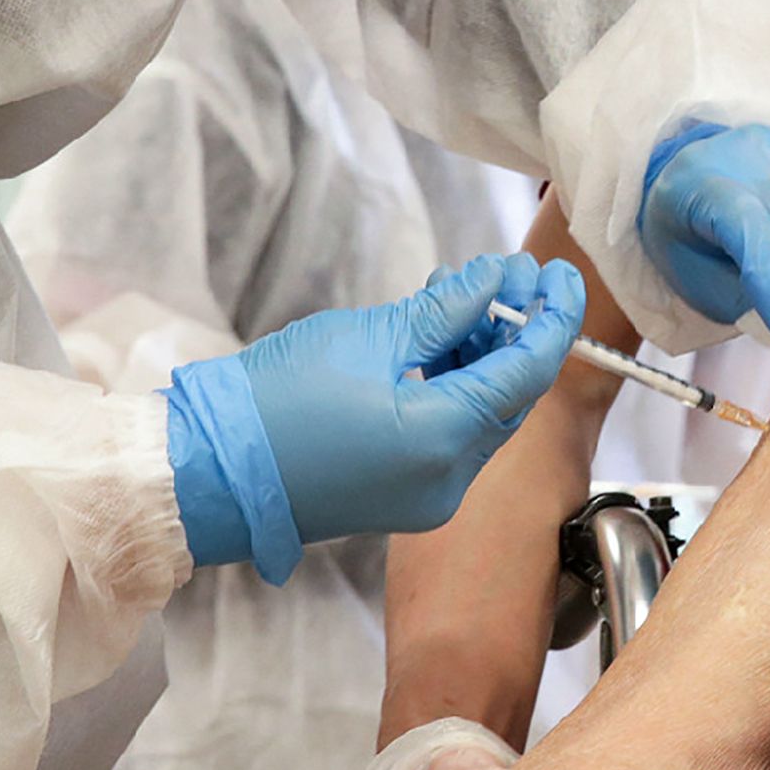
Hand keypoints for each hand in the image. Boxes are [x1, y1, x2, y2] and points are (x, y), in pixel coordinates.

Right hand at [165, 255, 581, 577]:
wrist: (208, 469)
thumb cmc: (274, 403)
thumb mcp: (370, 337)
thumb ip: (446, 310)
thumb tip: (497, 280)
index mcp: (444, 440)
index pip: (528, 370)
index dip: (553, 316)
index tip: (562, 273)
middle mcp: (449, 480)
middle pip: (510, 395)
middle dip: (514, 331)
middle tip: (506, 275)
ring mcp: (427, 496)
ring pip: (482, 415)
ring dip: (480, 356)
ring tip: (455, 298)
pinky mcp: (405, 496)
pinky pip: (451, 436)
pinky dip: (453, 388)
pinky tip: (436, 341)